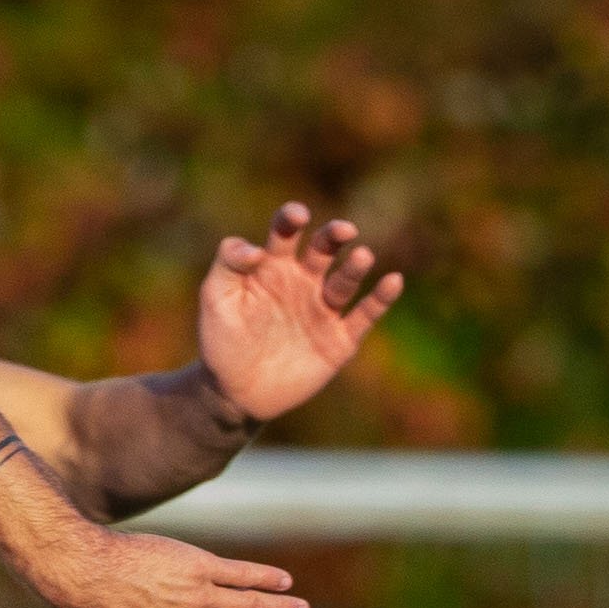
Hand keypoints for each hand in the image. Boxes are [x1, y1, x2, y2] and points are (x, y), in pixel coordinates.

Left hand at [195, 204, 403, 422]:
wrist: (234, 391)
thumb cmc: (221, 340)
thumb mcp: (215, 298)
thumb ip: (228, 264)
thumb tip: (255, 248)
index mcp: (272, 266)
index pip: (286, 232)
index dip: (292, 218)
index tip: (298, 216)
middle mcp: (302, 282)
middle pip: (323, 250)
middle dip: (333, 236)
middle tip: (343, 231)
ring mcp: (323, 309)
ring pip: (345, 281)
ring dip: (355, 268)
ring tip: (362, 256)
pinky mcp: (339, 339)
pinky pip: (365, 315)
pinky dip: (381, 299)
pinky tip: (393, 281)